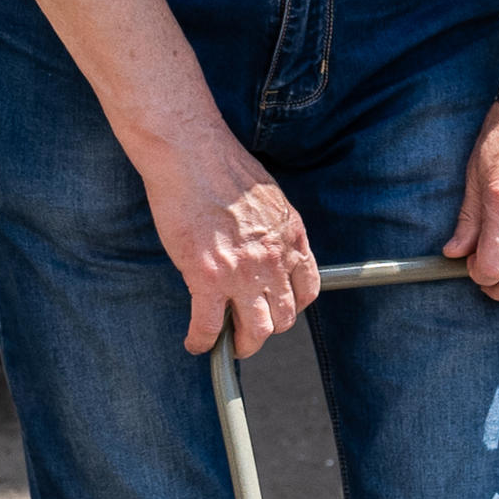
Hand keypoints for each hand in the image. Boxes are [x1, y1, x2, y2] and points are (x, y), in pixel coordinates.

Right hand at [146, 131, 318, 354]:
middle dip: (267, 328)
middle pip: (284, 317)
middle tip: (249, 329)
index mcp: (292, 238)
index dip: (292, 306)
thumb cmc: (222, 167)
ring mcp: (242, 273)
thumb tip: (265, 247)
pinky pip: (209, 327)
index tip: (276, 307)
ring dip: (242, 344)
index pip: (307, 290)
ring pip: (256, 331)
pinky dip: (202, 341)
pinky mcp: (207, 278)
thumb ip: (273, 230)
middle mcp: (274, 260)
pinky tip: (195, 342)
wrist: (192, 155)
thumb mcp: (269, 199)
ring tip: (228, 344)